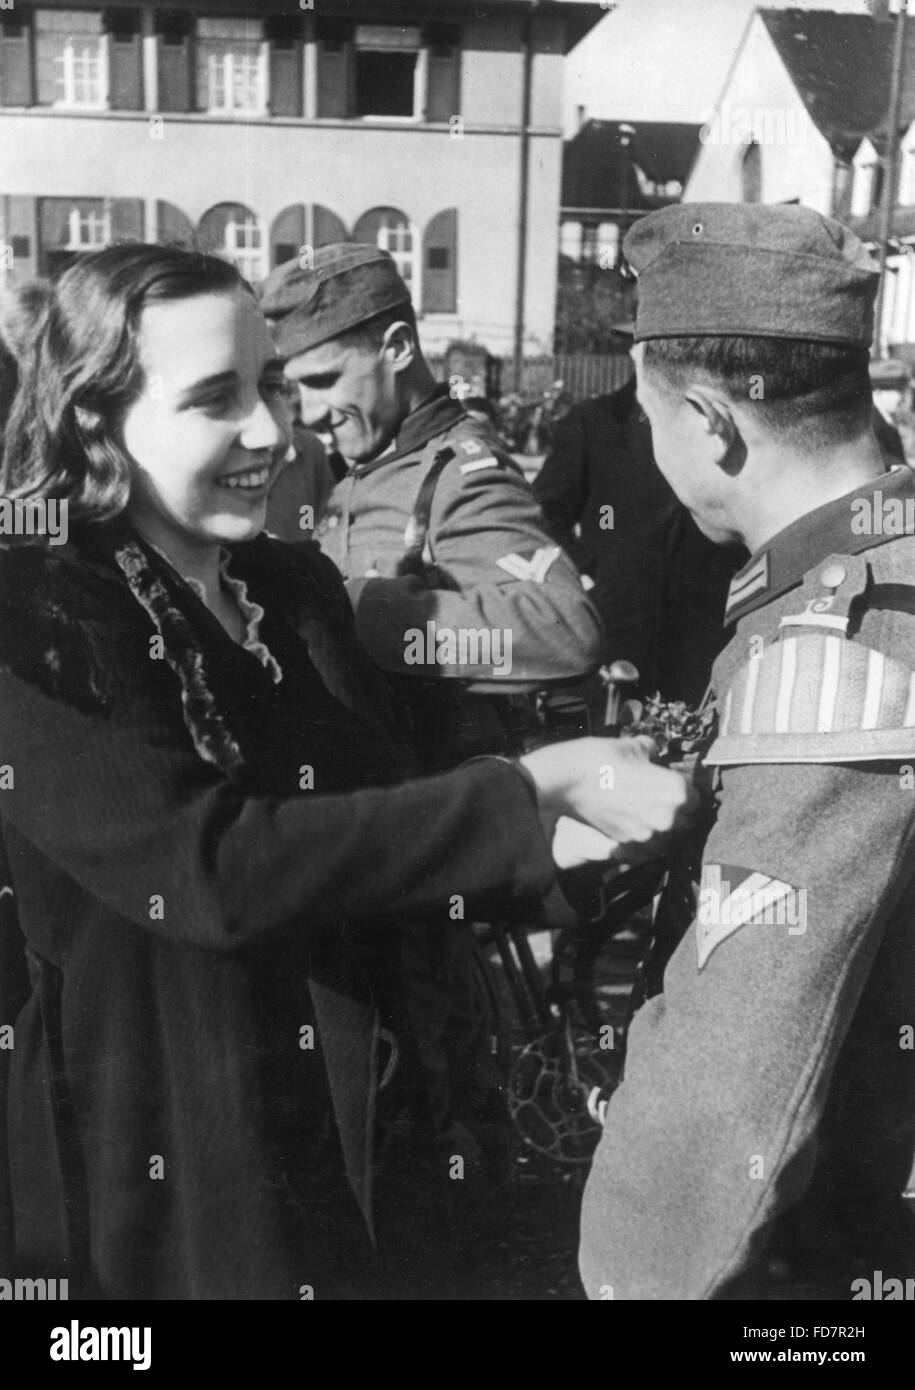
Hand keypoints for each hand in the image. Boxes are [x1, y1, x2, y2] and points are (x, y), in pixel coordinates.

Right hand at [519, 735, 695, 864]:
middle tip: (660, 796)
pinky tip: (633, 820)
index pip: (696, 797)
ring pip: (667, 836)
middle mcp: (667, 817)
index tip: (674, 783)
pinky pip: (647, 844)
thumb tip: (654, 752)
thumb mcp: (632, 746)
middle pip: (686, 819)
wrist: (566, 780)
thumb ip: (651, 751)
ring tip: (646, 810)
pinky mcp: (627, 844)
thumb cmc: (600, 759)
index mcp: (676, 791)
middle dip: (677, 809)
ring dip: (662, 826)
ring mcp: (646, 834)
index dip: (685, 789)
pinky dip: (645, 836)